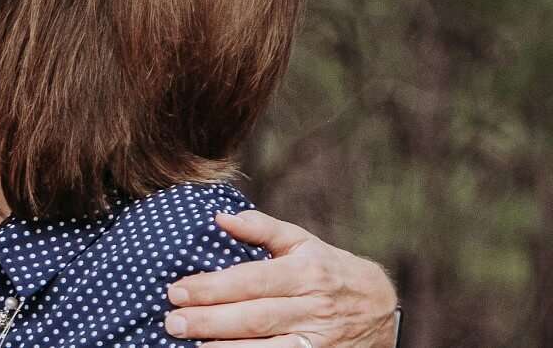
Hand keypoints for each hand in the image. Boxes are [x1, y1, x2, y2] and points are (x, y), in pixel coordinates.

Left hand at [164, 210, 397, 346]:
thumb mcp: (302, 242)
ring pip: (268, 347)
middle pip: (255, 317)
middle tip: (173, 321)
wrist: (380, 308)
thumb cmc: (329, 268)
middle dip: (210, 320)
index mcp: (306, 272)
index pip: (252, 280)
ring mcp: (318, 339)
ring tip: (190, 344)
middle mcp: (313, 307)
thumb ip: (261, 228)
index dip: (213, 287)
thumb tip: (219, 217)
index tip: (177, 289)